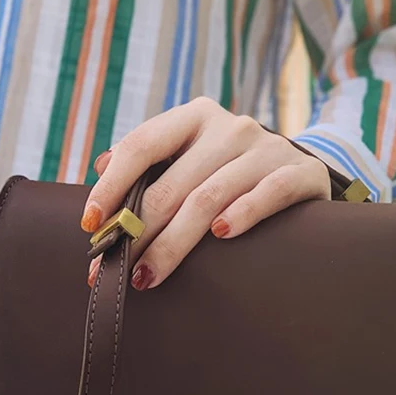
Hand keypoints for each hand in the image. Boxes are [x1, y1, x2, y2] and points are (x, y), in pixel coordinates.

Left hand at [83, 97, 330, 288]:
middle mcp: (230, 127)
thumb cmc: (235, 173)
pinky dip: (243, 214)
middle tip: (117, 271)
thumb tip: (101, 166)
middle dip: (138, 233)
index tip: (91, 225)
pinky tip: (221, 236)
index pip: (142, 145)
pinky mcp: (300, 173)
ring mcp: (266, 148)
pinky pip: (268, 194)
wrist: (304, 172)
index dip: (112, 186)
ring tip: (150, 276)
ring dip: (175, 242)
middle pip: (172, 184)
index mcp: (194, 118)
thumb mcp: (194, 157)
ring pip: (210, 197)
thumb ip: (153, 161)